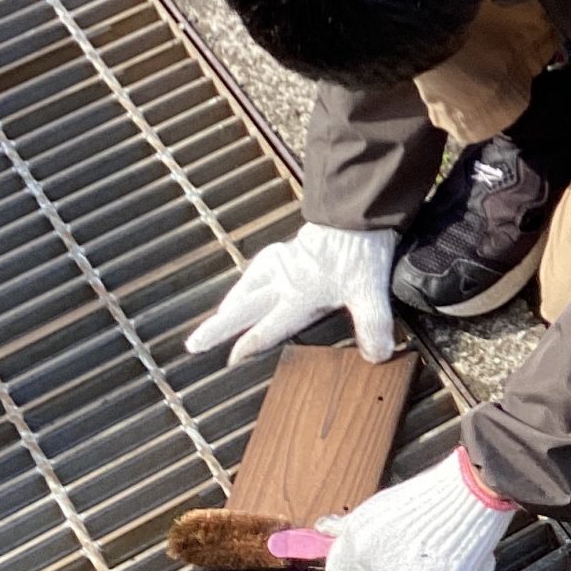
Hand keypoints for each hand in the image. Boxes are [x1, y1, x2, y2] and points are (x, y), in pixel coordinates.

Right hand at [187, 223, 398, 364]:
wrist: (357, 210)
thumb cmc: (360, 249)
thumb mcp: (371, 292)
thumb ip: (373, 326)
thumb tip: (376, 355)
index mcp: (297, 296)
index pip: (267, 329)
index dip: (249, 346)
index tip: (232, 360)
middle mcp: (283, 281)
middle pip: (242, 309)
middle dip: (217, 328)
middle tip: (194, 343)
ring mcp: (283, 263)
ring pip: (246, 287)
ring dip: (229, 305)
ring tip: (217, 319)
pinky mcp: (289, 248)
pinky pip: (258, 269)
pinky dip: (247, 281)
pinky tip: (249, 283)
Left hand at [318, 447, 517, 570]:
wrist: (472, 494)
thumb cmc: (432, 494)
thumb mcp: (382, 504)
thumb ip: (350, 525)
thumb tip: (323, 528)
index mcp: (358, 544)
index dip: (358, 566)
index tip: (373, 558)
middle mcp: (376, 570)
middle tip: (420, 546)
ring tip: (443, 550)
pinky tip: (459, 562)